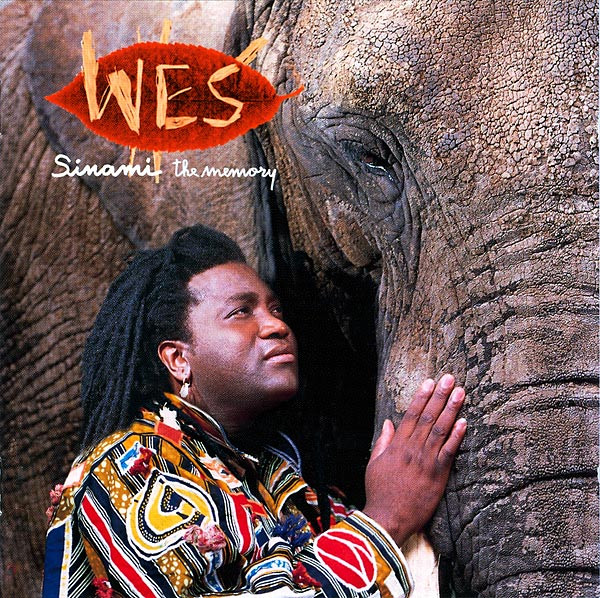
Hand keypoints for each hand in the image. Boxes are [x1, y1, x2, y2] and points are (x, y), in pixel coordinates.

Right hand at [362, 374, 466, 546]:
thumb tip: (389, 423)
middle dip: (440, 396)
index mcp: (397, 445)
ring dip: (451, 409)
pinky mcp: (438, 476)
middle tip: (450, 378)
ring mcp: (427, 462)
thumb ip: (383, 442)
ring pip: (441, 430)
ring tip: (460, 393)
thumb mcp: (374, 463)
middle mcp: (413, 449)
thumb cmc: (379, 491)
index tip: (429, 381)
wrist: (388, 518)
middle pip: (429, 417)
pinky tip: (464, 421)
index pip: (412, 415)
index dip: (421, 396)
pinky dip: (457, 436)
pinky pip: (450, 452)